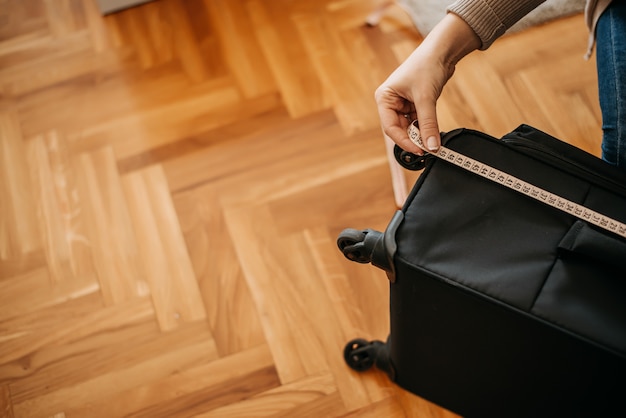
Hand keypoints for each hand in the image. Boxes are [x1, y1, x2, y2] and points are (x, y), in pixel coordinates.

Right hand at [375, 13, 480, 154]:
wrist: (442, 50)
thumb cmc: (426, 66)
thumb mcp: (426, 98)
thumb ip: (428, 124)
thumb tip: (432, 146)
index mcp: (384, 98)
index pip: (390, 127)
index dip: (404, 141)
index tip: (419, 150)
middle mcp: (391, 102)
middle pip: (400, 129)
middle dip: (414, 139)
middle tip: (428, 148)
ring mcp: (403, 104)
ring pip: (410, 127)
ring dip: (421, 134)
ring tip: (432, 141)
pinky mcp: (415, 104)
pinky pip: (419, 122)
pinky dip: (426, 128)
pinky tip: (433, 132)